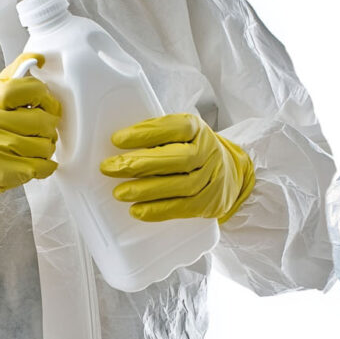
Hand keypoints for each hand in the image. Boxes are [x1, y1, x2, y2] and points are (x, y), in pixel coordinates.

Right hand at [0, 53, 61, 224]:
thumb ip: (10, 80)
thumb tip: (37, 58)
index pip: (25, 88)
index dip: (42, 95)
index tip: (43, 102)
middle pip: (41, 120)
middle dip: (49, 126)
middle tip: (42, 130)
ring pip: (44, 145)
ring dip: (47, 148)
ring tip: (35, 147)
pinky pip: (40, 167)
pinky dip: (45, 166)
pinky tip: (36, 163)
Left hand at [101, 113, 254, 222]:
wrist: (230, 172)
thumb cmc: (193, 150)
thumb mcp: (180, 134)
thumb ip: (155, 136)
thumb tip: (115, 146)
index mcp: (197, 129)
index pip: (174, 127)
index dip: (145, 133)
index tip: (117, 140)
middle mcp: (208, 151)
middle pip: (178, 158)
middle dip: (140, 164)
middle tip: (109, 168)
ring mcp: (211, 178)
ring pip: (181, 185)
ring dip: (146, 190)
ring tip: (119, 192)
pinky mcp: (209, 203)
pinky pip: (183, 208)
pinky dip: (158, 210)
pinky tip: (137, 210)